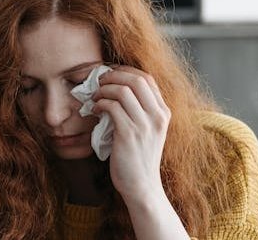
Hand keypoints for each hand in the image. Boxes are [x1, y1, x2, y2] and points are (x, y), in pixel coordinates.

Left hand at [92, 65, 171, 203]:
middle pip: (136, 79)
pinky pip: (112, 107)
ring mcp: (144, 125)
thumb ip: (139, 111)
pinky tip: (94, 110)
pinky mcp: (129, 134)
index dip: (125, 71)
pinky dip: (99, 104)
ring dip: (103, 90)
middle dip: (113, 75)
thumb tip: (115, 89)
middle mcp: (157, 116)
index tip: (109, 74)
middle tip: (98, 81)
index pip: (147, 79)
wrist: (141, 185)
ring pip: (122, 91)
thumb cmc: (138, 157)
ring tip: (95, 97)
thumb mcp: (147, 131)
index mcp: (163, 112)